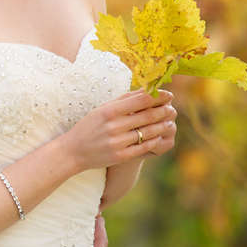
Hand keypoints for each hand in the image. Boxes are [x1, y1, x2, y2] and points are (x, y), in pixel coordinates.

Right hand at [62, 89, 176, 172]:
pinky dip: (154, 140)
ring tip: (169, 122)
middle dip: (163, 111)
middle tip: (172, 108)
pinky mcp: (120, 156)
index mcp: (109, 111)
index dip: (158, 96)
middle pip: (147, 116)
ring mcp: (118, 142)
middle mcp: (114, 126)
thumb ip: (124, 100)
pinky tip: (159, 136)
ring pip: (148, 132)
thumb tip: (146, 89)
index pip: (140, 100)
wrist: (73, 151)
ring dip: (162, 126)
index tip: (168, 94)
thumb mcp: (102, 109)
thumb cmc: (89, 126)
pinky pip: (143, 147)